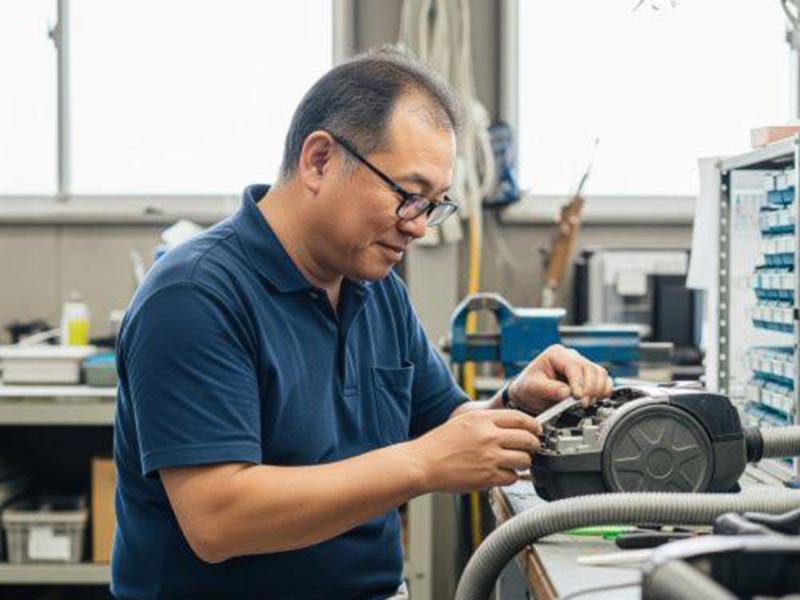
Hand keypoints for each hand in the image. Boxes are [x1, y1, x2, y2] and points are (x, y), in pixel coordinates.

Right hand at [407, 409, 541, 492]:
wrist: (423, 463)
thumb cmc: (440, 444)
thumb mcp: (463, 421)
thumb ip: (488, 421)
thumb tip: (512, 423)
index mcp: (483, 419)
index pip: (521, 418)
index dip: (534, 425)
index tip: (536, 430)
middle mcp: (488, 436)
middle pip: (528, 439)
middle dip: (533, 445)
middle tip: (530, 448)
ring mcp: (489, 457)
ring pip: (524, 460)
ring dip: (523, 462)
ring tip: (514, 462)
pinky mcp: (487, 476)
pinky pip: (512, 477)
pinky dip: (510, 477)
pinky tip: (501, 473)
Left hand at [508, 344, 612, 413]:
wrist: (530, 394)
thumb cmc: (529, 387)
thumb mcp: (532, 388)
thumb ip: (549, 389)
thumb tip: (567, 393)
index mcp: (556, 354)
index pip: (574, 365)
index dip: (578, 382)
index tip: (577, 397)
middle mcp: (571, 357)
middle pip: (591, 369)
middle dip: (589, 389)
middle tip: (582, 404)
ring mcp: (581, 366)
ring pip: (600, 374)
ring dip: (597, 391)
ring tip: (585, 403)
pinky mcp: (589, 377)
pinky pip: (604, 381)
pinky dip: (603, 392)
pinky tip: (594, 400)